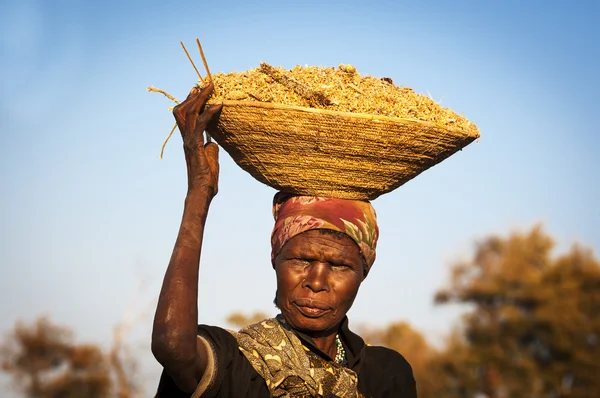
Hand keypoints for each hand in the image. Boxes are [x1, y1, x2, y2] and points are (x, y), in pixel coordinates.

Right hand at [172, 82, 222, 197]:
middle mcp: (186, 138)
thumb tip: (213, 142)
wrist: (202, 192)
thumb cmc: (206, 179)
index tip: (198, 90)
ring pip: (189, 113)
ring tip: (211, 87)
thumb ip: (210, 148)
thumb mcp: (210, 159)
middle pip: (182, 110)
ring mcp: (189, 141)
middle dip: (194, 95)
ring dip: (201, 98)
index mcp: (189, 140)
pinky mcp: (196, 146)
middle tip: (206, 84)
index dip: (190, 101)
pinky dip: (209, 112)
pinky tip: (219, 105)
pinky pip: (201, 124)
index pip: (184, 115)